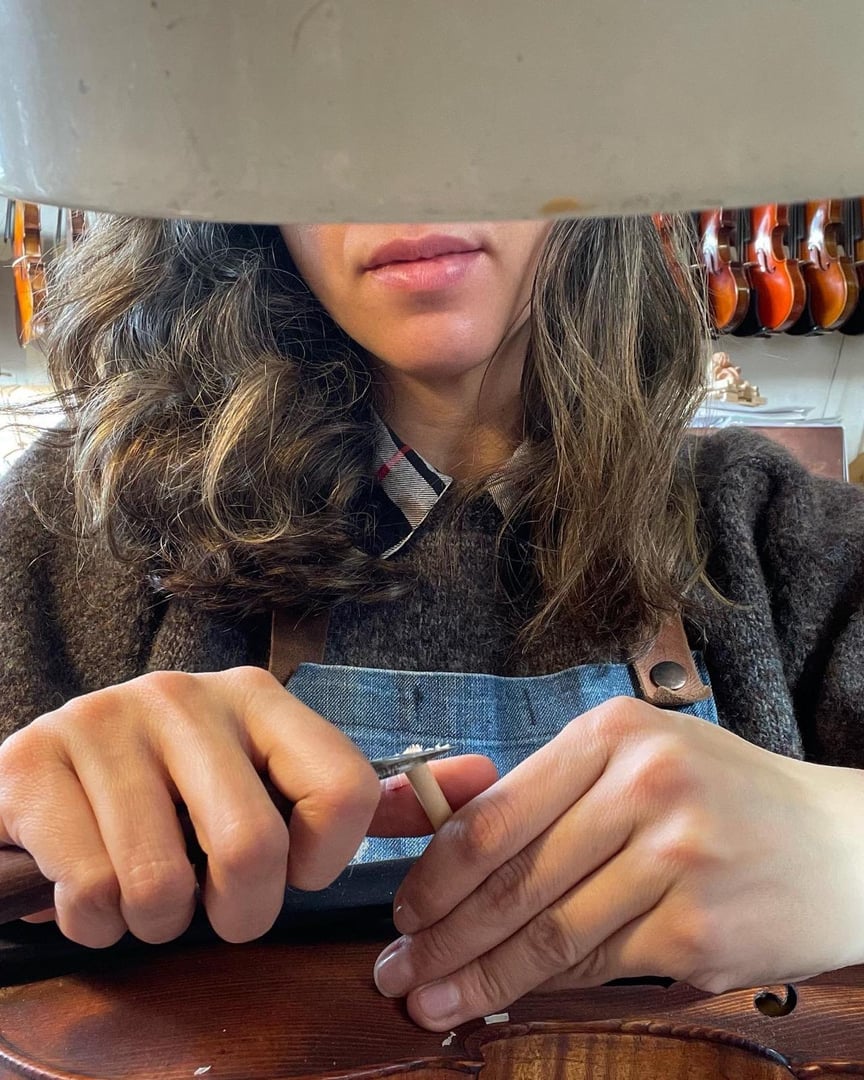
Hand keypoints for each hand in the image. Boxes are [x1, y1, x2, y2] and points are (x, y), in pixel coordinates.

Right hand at [0, 667, 494, 948]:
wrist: (50, 779)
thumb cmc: (179, 792)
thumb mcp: (272, 783)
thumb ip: (372, 794)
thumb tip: (484, 776)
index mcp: (259, 694)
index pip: (346, 789)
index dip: (325, 861)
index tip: (294, 872)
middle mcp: (185, 693)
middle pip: (253, 851)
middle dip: (237, 915)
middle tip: (210, 903)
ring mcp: (105, 720)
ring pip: (163, 887)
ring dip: (158, 922)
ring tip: (147, 887)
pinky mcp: (35, 761)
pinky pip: (90, 893)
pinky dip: (95, 919)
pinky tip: (92, 883)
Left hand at [373, 695, 863, 1029]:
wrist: (837, 845)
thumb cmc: (722, 798)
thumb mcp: (639, 759)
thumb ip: (555, 795)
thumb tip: (454, 859)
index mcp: (610, 734)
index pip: (496, 814)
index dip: (437, 873)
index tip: (406, 910)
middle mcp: (641, 785)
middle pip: (512, 878)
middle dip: (443, 936)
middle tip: (399, 971)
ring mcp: (674, 857)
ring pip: (548, 932)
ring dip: (480, 976)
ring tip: (433, 1001)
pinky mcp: (697, 928)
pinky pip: (597, 966)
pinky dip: (545, 988)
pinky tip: (508, 998)